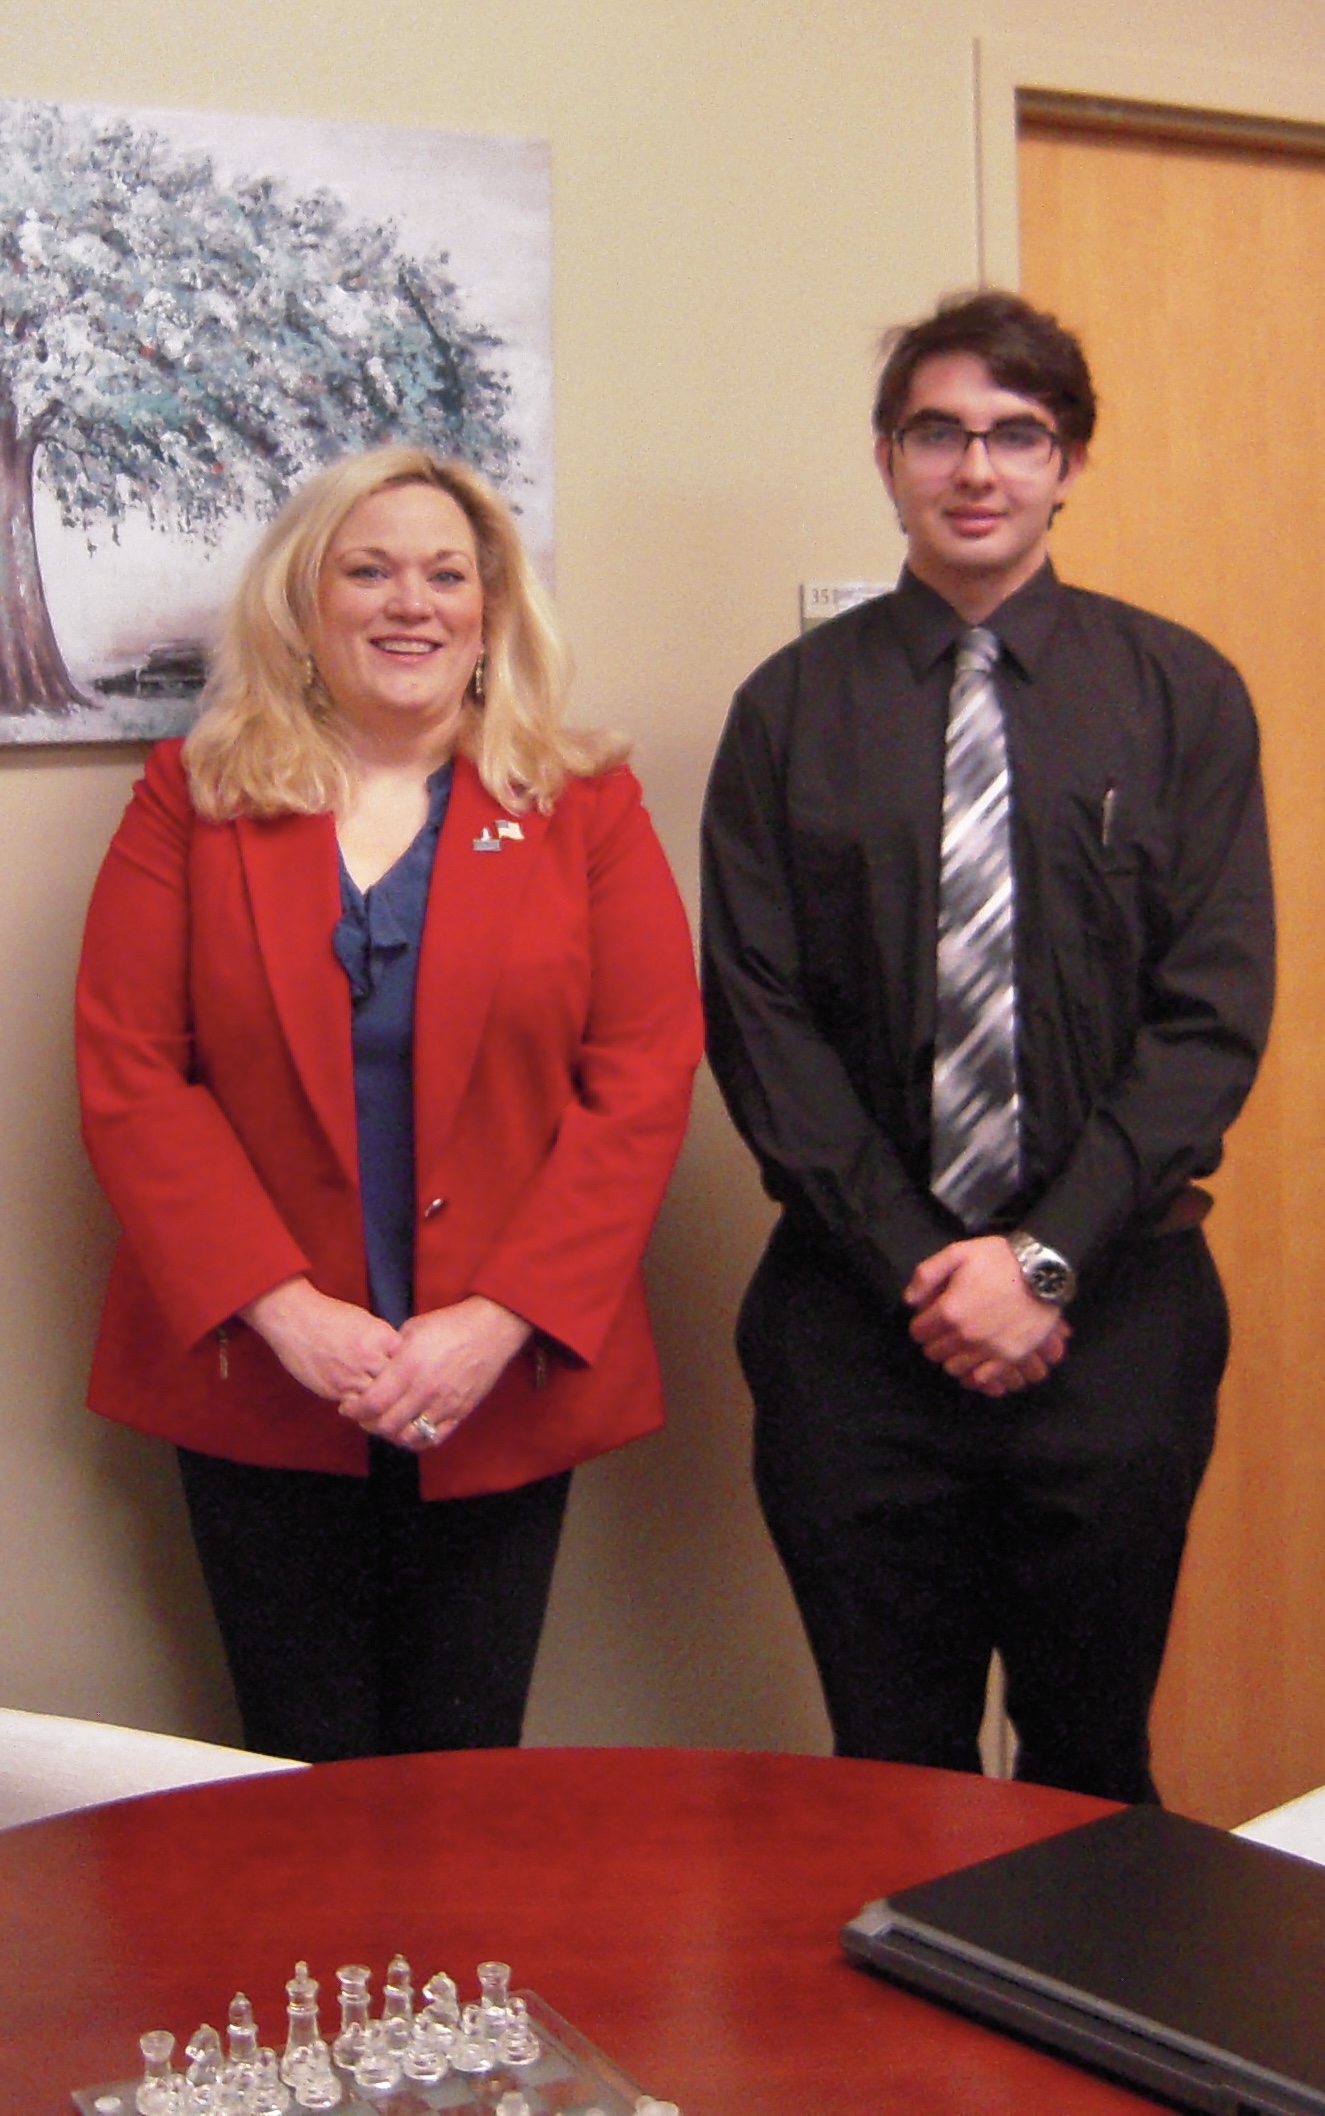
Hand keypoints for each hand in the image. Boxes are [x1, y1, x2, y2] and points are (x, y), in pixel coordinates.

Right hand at [239, 1277, 399, 1399]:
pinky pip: (357, 1407)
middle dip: (400, 1389)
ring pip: (378, 1399)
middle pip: (398, 1383)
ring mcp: (352, 1375)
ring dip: (382, 1403)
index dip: (411, 1369)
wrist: (296, 1320)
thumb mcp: (367, 1322)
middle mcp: (370, 1356)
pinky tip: (364, 1406)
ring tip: (385, 1405)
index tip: (411, 1373)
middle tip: (402, 1396)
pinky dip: (362, 1409)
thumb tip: (400, 1361)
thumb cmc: (331, 1317)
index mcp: (382, 1336)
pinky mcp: (335, 1389)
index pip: (409, 1361)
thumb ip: (385, 1342)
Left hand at [338, 1296, 532, 1449]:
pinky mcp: (460, 1412)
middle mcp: (425, 1389)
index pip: (372, 1402)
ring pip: (408, 1436)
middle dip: (367, 1424)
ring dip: (390, 1435)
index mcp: (409, 1366)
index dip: (354, 1410)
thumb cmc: (450, 1325)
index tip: (347, 1407)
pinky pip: (433, 1438)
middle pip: (386, 1424)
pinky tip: (408, 1432)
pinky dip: (416, 1441)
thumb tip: (373, 1367)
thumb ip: (391, 1353)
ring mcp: (444, 1403)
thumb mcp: (413, 1330)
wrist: (490, 1330)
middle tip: (362, 1417)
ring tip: (385, 1425)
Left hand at [904, 1237, 1069, 1396]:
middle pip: (934, 1352)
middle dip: (936, 1340)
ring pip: (954, 1368)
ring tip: (963, 1343)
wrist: (1043, 1270)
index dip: (922, 1323)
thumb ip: (926, 1275)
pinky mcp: (1010, 1357)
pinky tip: (978, 1359)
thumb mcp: (958, 1253)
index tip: (931, 1317)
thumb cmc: (999, 1259)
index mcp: (949, 1311)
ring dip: (954, 1356)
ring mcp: (989, 1349)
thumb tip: (909, 1301)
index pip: (918, 1332)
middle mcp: (966, 1335)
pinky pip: (982, 1378)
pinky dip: (976, 1371)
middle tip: (947, 1329)